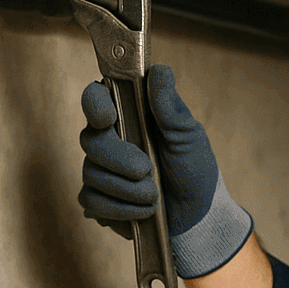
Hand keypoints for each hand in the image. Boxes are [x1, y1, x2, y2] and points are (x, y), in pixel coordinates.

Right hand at [77, 64, 252, 277]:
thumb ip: (170, 108)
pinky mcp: (99, 200)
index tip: (108, 118)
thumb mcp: (189, 136)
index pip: (96, 98)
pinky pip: (93, 202)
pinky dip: (121, 209)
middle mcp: (108, 140)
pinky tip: (143, 211)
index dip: (95, 105)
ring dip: (128, 190)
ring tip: (155, 195)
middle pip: (90, 140)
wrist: (198, 215)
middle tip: (146, 170)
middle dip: (119, 159)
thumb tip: (159, 72)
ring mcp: (100, 170)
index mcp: (128, 116)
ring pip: (91, 175)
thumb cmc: (194, 169)